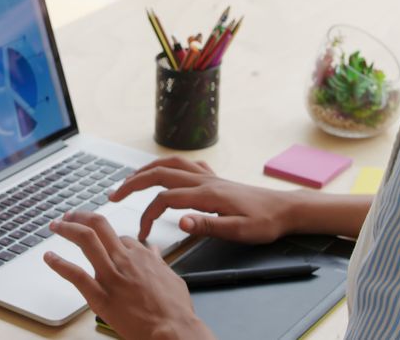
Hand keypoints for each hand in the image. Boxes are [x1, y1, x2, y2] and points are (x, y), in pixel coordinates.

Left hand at [44, 211, 212, 339]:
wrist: (173, 330)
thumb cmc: (175, 310)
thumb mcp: (172, 278)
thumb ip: (159, 263)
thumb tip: (155, 252)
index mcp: (142, 255)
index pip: (120, 236)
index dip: (108, 237)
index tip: (100, 240)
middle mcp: (125, 259)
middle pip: (99, 225)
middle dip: (81, 216)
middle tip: (69, 216)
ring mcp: (111, 276)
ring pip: (86, 240)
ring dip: (67, 229)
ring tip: (57, 225)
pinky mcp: (101, 296)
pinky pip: (76, 275)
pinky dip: (59, 264)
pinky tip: (49, 258)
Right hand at [109, 156, 294, 243]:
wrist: (286, 209)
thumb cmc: (265, 223)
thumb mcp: (239, 231)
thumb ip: (208, 225)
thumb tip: (180, 221)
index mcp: (207, 195)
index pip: (165, 199)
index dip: (146, 215)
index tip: (140, 234)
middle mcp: (205, 181)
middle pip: (159, 173)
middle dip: (132, 182)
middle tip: (112, 194)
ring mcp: (210, 177)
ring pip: (170, 164)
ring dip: (146, 170)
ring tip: (129, 180)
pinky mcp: (216, 179)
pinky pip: (187, 165)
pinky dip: (169, 165)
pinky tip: (166, 172)